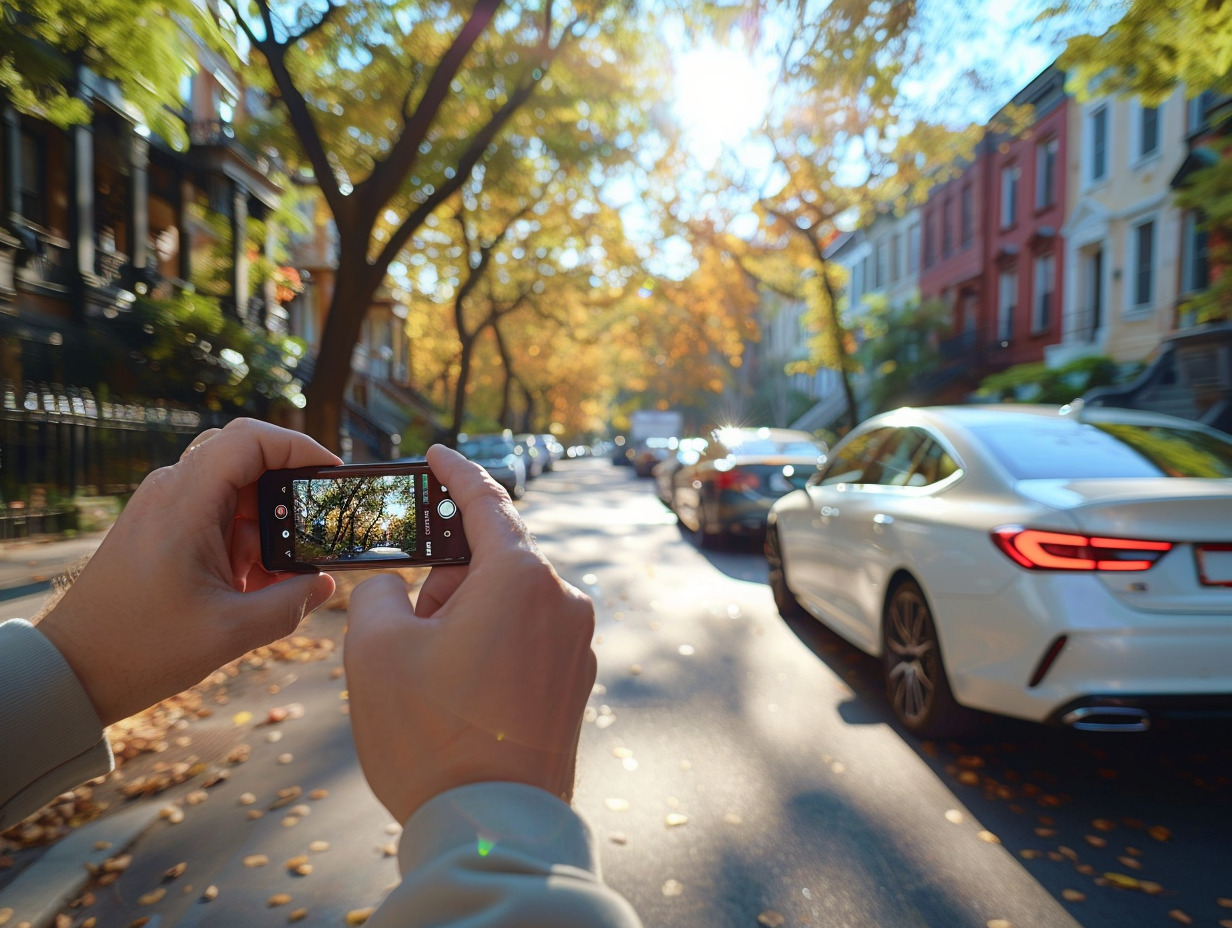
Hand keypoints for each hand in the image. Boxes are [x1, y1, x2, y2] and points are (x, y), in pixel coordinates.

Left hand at [37, 418, 340, 725]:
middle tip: (316, 532)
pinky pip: (218, 518)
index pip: (250, 439)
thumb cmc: (139, 648)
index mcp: (185, 502)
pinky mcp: (163, 530)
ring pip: (236, 493)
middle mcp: (172, 492)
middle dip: (289, 496)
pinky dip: (245, 544)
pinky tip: (253, 586)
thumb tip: (326, 584)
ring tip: (281, 575)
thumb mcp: (229, 632)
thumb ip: (289, 605)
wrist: (73, 668)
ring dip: (267, 528)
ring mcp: (165, 509)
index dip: (299, 447)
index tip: (333, 478)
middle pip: (248, 462)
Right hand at [345, 444, 595, 823]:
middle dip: (446, 579)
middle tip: (408, 625)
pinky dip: (493, 644)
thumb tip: (397, 587)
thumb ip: (379, 593)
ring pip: (511, 601)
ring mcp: (577, 643)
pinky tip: (461, 692)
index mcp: (520, 577)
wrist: (490, 828)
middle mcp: (562, 600)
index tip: (437, 455)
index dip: (455, 473)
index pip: (486, 502)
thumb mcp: (374, 652)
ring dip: (467, 616)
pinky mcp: (577, 680)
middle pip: (495, 560)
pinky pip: (529, 636)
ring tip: (432, 676)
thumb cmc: (431, 737)